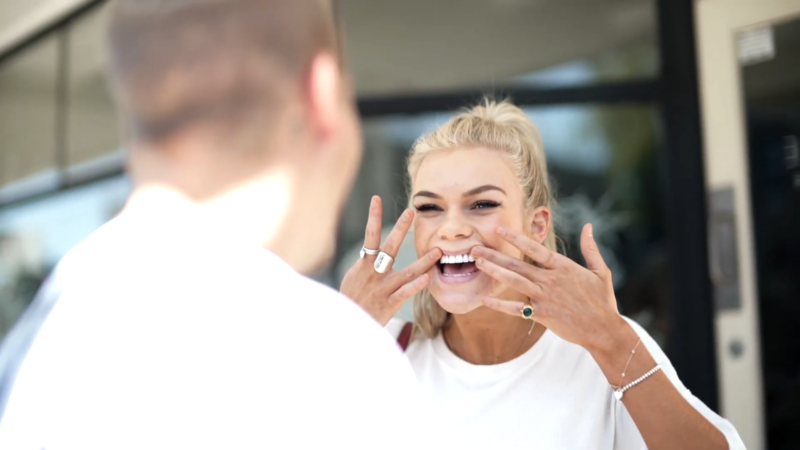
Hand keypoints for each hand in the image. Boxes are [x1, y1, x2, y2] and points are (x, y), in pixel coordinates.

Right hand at [340, 196, 441, 325]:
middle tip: (411, 211)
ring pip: (406, 272)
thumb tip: (369, 251)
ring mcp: (383, 288)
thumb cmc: (350, 301)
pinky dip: (416, 285)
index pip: (369, 235)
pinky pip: (405, 293)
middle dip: (400, 228)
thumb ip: (365, 264)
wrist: (346, 323)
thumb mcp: (353, 278)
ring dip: (423, 262)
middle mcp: (374, 273)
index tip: (377, 198)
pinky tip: (427, 278)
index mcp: (364, 265)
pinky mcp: (389, 303)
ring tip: (438, 251)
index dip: (373, 216)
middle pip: (389, 247)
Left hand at [472, 224, 624, 352]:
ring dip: (495, 271)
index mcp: (564, 267)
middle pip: (518, 264)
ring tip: (478, 263)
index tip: (499, 230)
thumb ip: (591, 248)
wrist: (603, 329)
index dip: (516, 238)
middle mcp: (551, 280)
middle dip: (495, 255)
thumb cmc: (602, 301)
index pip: (535, 248)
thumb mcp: (601, 271)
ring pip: (514, 281)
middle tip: (475, 248)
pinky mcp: (542, 314)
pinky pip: (517, 309)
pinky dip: (501, 304)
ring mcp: (545, 297)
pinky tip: (486, 299)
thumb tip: (588, 226)